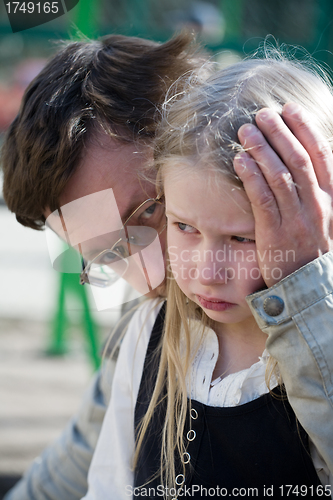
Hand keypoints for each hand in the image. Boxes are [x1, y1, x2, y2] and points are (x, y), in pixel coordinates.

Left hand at [234, 102, 332, 287]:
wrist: (306, 285)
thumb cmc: (310, 247)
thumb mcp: (324, 218)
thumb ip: (318, 190)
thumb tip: (308, 158)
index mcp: (331, 198)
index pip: (321, 155)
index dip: (305, 129)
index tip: (290, 108)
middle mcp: (317, 205)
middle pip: (298, 160)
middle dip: (280, 132)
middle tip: (262, 113)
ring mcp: (297, 220)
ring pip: (280, 176)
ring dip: (262, 149)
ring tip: (246, 131)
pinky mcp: (275, 233)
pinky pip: (263, 199)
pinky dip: (251, 177)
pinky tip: (239, 161)